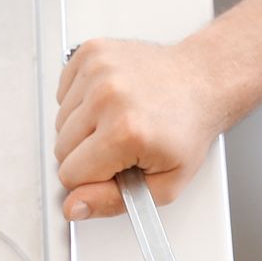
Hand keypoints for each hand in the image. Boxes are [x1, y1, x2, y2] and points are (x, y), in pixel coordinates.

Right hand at [53, 37, 227, 220]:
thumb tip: (75, 207)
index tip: (116, 168)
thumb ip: (113, 202)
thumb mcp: (164, 184)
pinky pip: (63, 95)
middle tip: (122, 146)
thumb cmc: (187, 130)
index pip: (70, 175)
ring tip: (118, 121)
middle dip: (87, 156)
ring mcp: (97, 70)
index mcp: (125, 132)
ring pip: (60, 123)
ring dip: (84, 129)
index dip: (92, 180)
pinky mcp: (90, 53)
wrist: (201, 82)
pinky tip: (110, 103)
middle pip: (61, 149)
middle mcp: (107, 96)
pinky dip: (81, 103)